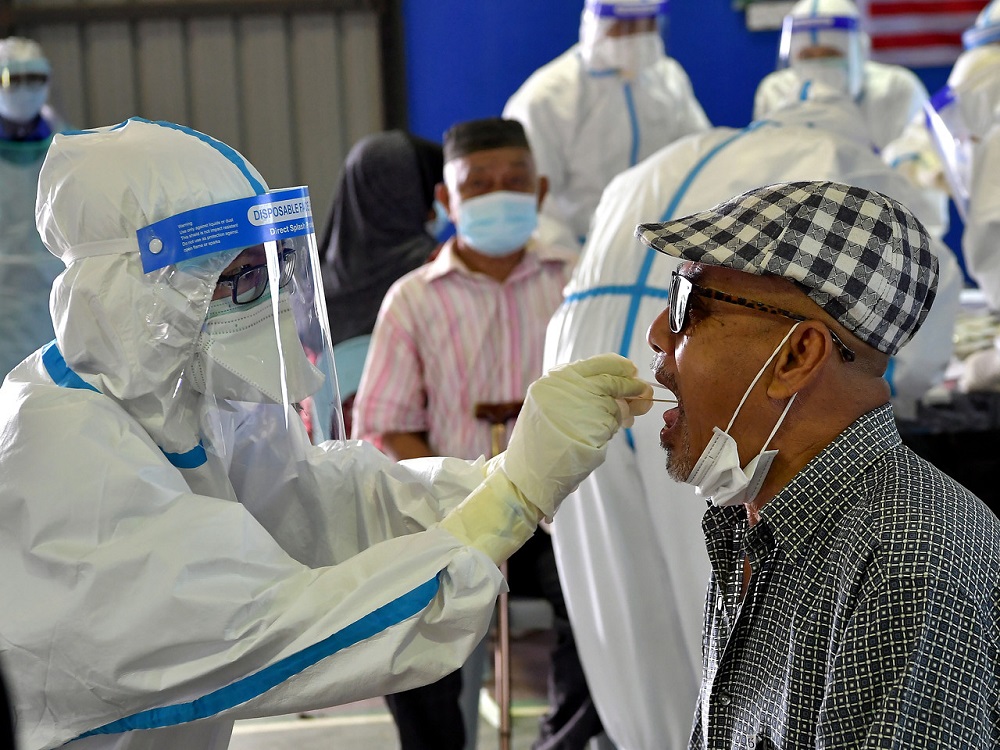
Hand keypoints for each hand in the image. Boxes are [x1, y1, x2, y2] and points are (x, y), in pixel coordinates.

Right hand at [498, 353, 650, 518]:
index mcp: (556, 379)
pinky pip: (615, 423)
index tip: (631, 370)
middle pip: (613, 381)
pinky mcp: (596, 425)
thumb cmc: (541, 441)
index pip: (598, 363)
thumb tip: (625, 386)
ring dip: (623, 413)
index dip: (619, 366)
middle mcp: (570, 388)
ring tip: (620, 422)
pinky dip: (615, 429)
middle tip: (644, 392)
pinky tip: (602, 436)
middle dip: (632, 387)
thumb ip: (583, 392)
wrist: (530, 472)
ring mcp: (583, 406)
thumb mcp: (552, 405)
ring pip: (616, 404)